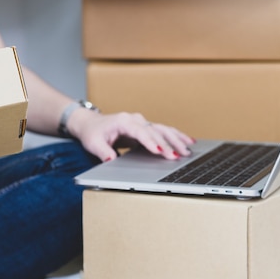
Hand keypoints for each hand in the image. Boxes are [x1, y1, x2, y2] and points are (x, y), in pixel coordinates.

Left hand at [70, 110, 194, 161]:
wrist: (90, 124)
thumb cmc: (92, 133)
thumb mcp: (93, 143)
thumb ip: (102, 151)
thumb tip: (111, 159)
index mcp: (123, 121)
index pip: (140, 131)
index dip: (151, 142)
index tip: (160, 151)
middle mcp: (135, 120)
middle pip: (155, 131)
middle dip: (168, 143)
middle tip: (178, 156)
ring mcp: (141, 123)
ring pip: (162, 129)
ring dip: (176, 139)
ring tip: (188, 149)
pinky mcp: (145, 128)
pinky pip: (163, 131)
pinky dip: (176, 136)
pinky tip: (188, 141)